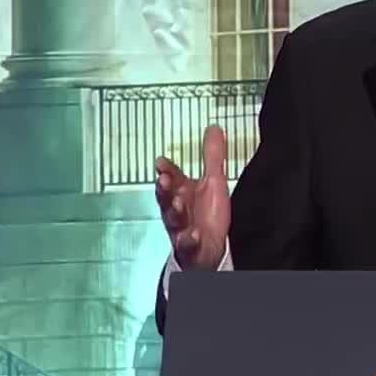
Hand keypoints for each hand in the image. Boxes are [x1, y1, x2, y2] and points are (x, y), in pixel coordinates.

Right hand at [155, 125, 230, 269]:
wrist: (209, 248)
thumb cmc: (206, 213)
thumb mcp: (213, 181)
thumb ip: (212, 157)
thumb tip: (214, 128)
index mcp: (181, 192)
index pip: (171, 178)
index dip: (166, 170)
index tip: (161, 161)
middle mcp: (177, 210)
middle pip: (167, 198)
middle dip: (164, 189)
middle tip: (164, 180)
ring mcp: (181, 229)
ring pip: (174, 220)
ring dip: (175, 211)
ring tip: (179, 202)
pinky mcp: (189, 247)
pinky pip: (187, 244)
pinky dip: (189, 239)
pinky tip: (193, 234)